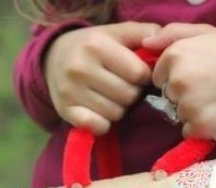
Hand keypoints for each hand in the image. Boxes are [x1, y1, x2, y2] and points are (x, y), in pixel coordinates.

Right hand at [44, 22, 160, 134]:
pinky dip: (103, 123)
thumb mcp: (116, 33)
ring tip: (109, 96)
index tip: (134, 74)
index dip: (142, 76)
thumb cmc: (93, 47)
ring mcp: (70, 91)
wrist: (52, 58)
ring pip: (116, 114)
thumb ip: (143, 32)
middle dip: (131, 93)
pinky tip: (99, 111)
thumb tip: (162, 43)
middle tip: (120, 85)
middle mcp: (80, 68)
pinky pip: (99, 127)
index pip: (139, 74)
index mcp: (96, 45)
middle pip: (129, 96)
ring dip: (118, 109)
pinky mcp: (65, 111)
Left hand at [142, 24, 215, 139]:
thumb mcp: (206, 33)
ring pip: (177, 114)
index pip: (159, 76)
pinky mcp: (199, 127)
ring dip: (192, 111)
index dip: (176, 76)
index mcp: (175, 55)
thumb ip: (173, 33)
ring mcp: (187, 106)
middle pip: (168, 96)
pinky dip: (200, 127)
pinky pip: (188, 130)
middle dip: (183, 94)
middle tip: (210, 87)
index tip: (198, 74)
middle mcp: (177, 81)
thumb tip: (145, 44)